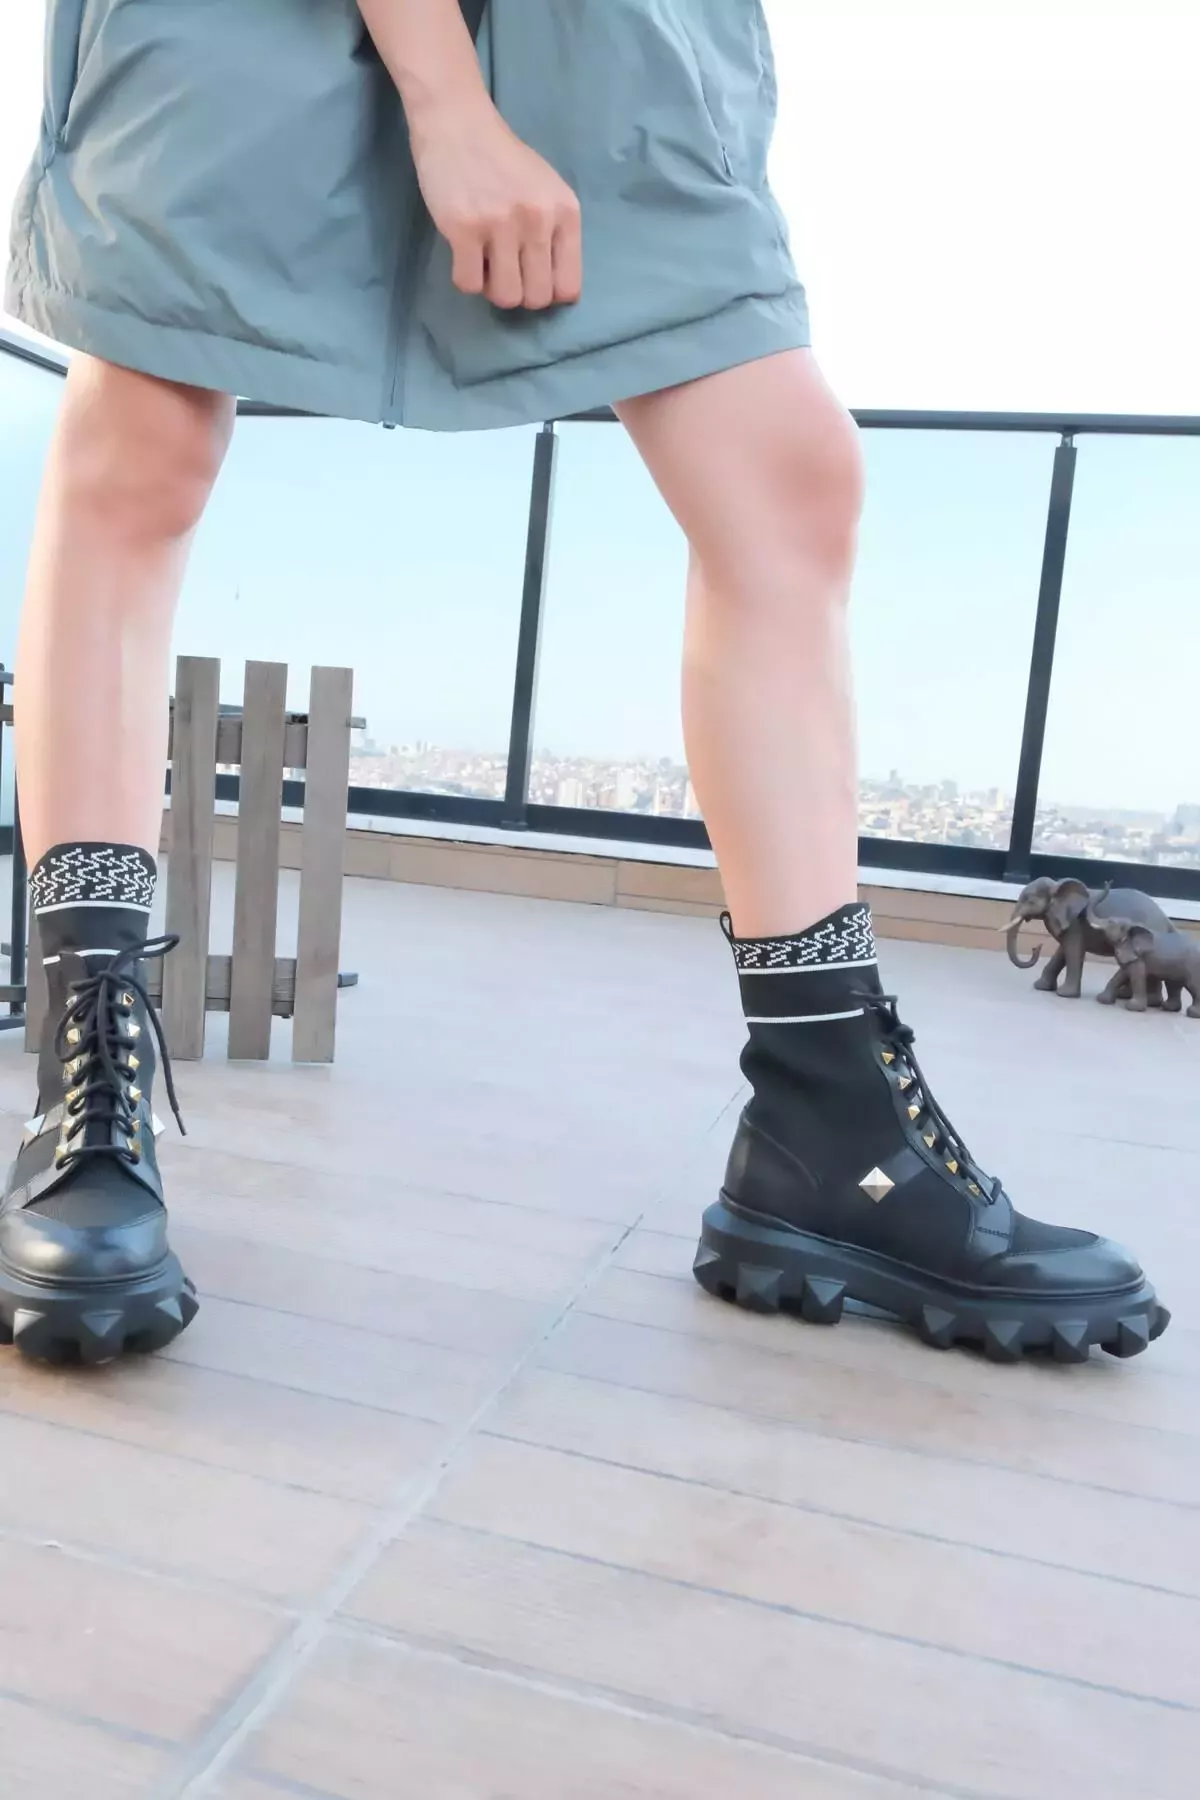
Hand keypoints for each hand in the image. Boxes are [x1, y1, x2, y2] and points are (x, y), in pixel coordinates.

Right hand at [411, 97, 581, 309]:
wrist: (459, 122)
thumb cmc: (504, 161)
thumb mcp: (546, 191)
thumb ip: (555, 233)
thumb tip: (553, 289)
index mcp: (565, 213)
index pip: (568, 287)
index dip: (548, 293)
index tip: (532, 278)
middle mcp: (538, 219)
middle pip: (537, 298)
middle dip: (520, 294)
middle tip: (505, 271)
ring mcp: (501, 224)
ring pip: (505, 297)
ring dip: (492, 289)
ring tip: (485, 263)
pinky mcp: (464, 228)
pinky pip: (469, 284)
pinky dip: (465, 279)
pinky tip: (464, 256)